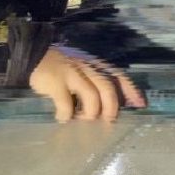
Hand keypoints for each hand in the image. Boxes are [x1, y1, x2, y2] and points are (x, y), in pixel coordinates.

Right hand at [27, 45, 143, 122]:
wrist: (34, 54)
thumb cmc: (62, 65)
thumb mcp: (84, 66)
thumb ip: (96, 79)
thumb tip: (112, 102)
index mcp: (96, 64)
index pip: (119, 76)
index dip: (131, 90)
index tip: (140, 104)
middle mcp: (88, 67)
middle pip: (108, 88)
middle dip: (112, 107)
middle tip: (108, 121)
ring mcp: (72, 74)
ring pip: (91, 96)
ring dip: (91, 113)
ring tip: (84, 120)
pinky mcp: (56, 82)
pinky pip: (65, 103)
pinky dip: (66, 115)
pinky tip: (63, 118)